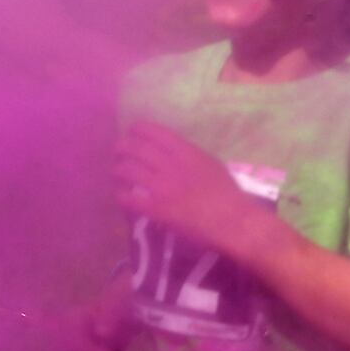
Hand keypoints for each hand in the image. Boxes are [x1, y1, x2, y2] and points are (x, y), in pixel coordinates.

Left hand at [114, 122, 257, 256]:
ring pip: (127, 170)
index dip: (138, 129)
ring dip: (118, 170)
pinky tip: (122, 196)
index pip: (153, 132)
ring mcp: (162, 187)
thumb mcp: (211, 164)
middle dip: (122, 148)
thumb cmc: (227, 193)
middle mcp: (170, 165)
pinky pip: (129, 198)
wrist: (232, 220)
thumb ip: (191, 156)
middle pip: (135, 148)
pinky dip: (121, 196)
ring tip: (117, 174)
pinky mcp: (157, 209)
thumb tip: (177, 152)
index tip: (132, 132)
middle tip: (119, 152)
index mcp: (186, 152)